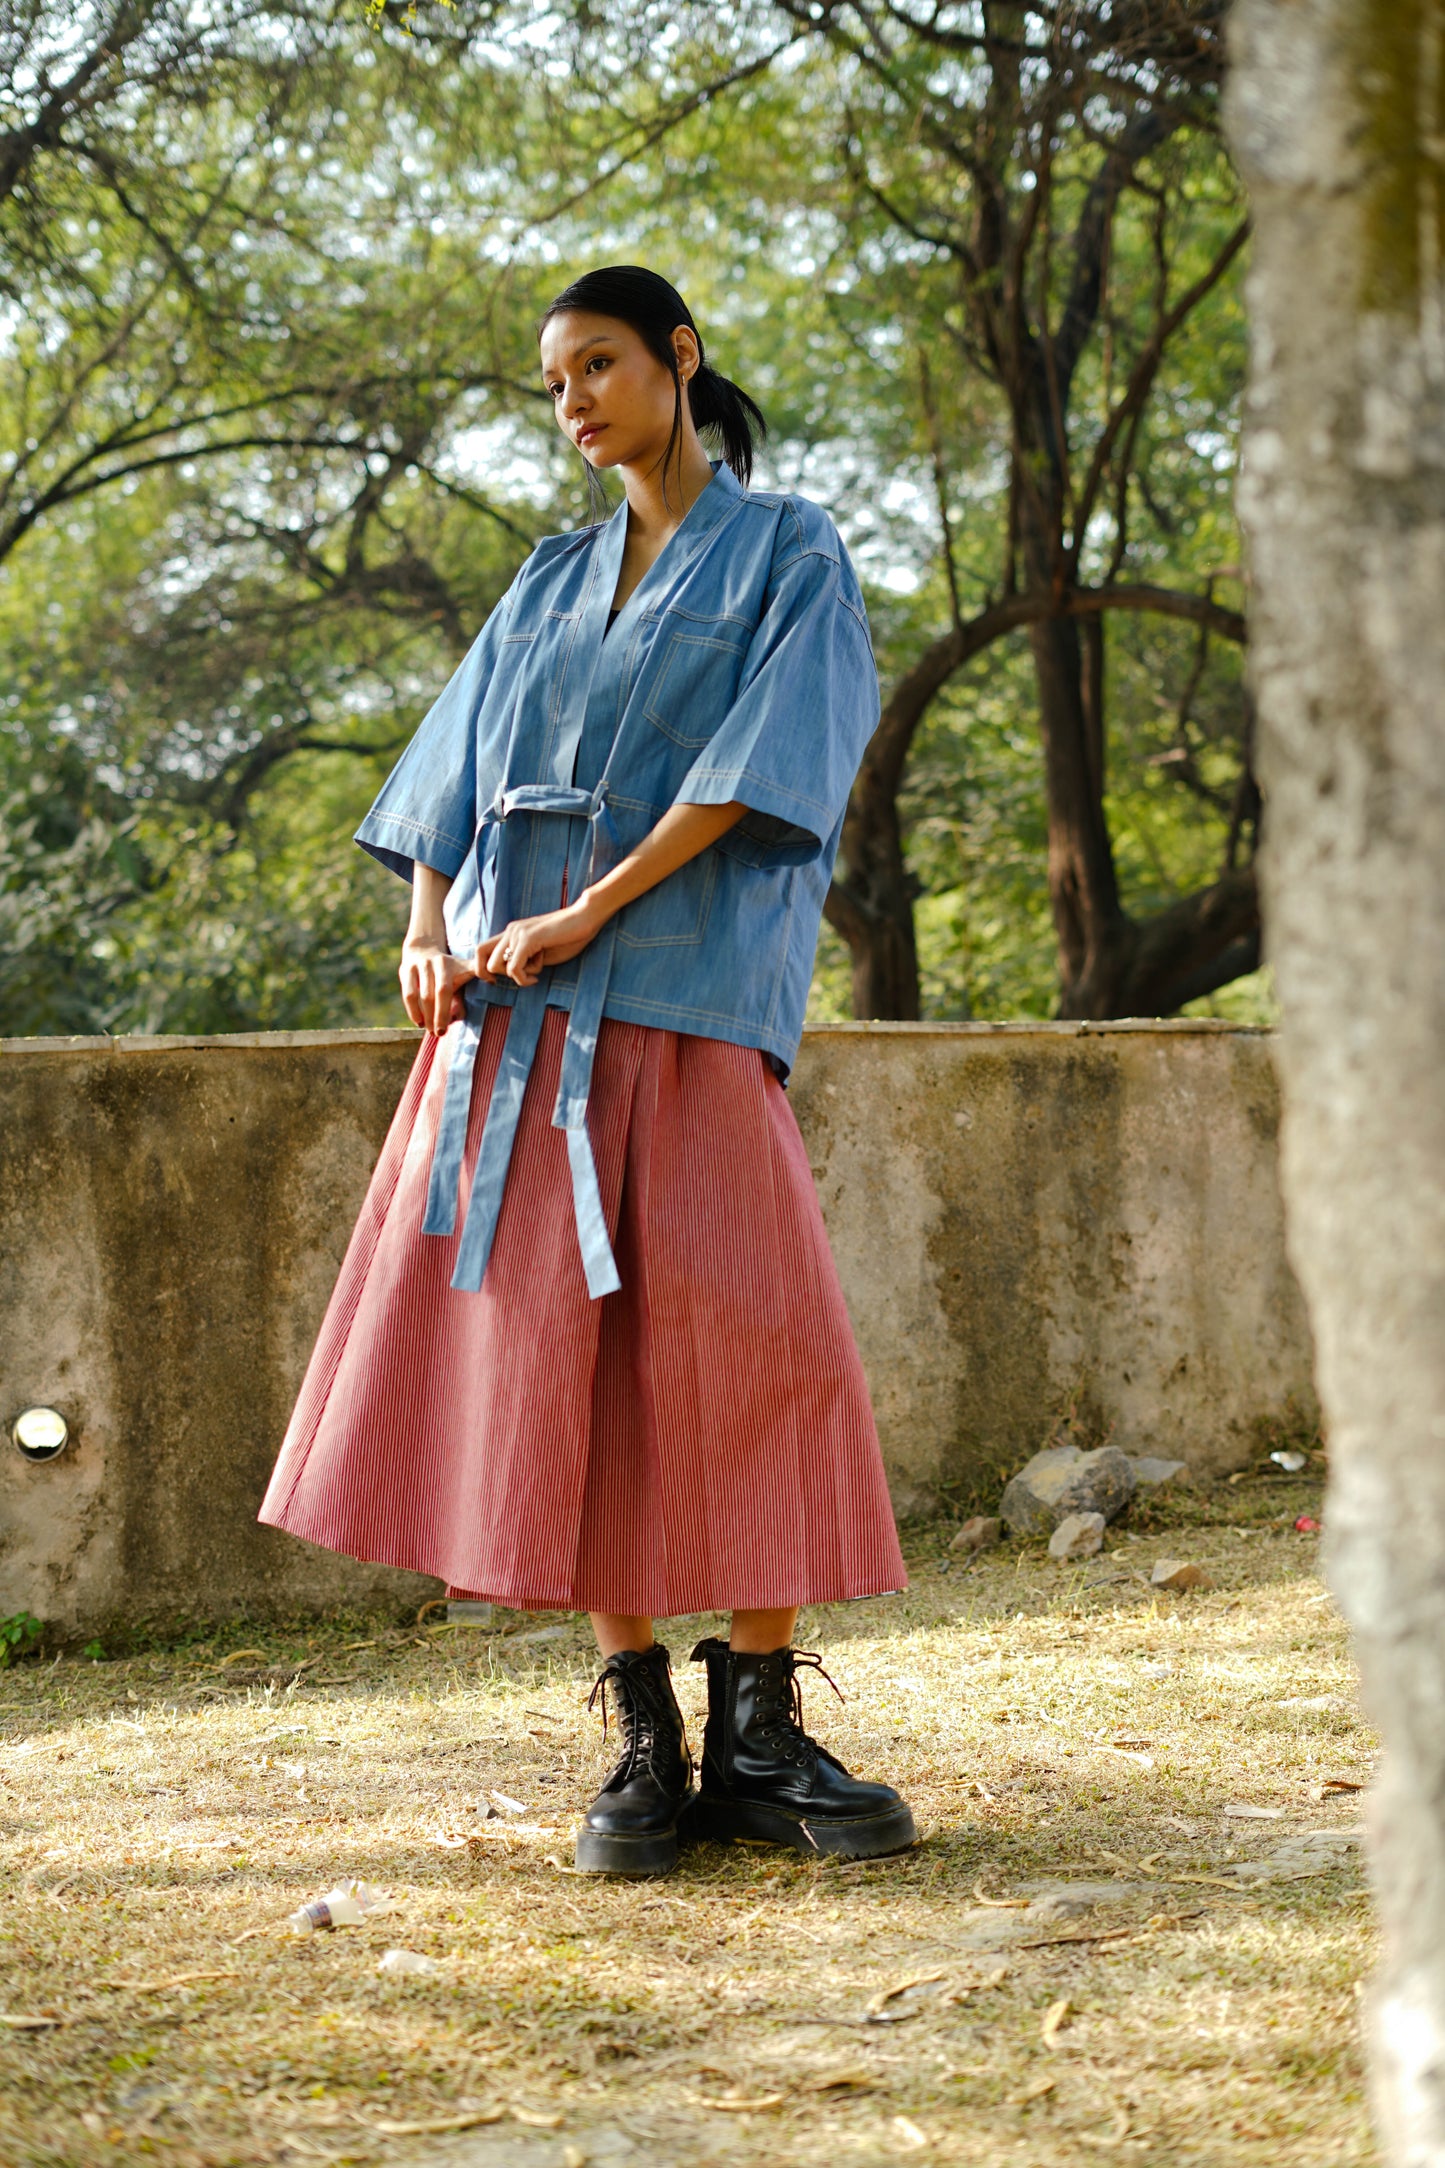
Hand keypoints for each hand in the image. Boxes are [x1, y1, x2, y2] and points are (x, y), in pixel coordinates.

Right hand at [399, 937, 475, 1035]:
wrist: (424, 949)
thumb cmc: (447, 972)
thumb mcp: (458, 978)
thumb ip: (460, 998)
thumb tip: (458, 1017)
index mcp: (450, 964)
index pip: (446, 990)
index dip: (445, 1012)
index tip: (446, 1028)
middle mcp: (434, 963)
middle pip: (433, 994)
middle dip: (437, 1016)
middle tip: (439, 1034)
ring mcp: (419, 965)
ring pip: (419, 996)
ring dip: (424, 1016)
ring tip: (429, 1030)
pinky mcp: (405, 969)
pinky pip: (408, 994)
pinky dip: (412, 1010)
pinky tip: (418, 1021)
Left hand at [479, 898, 601, 986]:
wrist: (585, 918)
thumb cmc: (569, 937)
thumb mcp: (541, 952)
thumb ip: (525, 960)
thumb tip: (512, 975)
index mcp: (511, 932)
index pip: (481, 950)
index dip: (482, 970)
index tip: (497, 982)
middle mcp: (510, 930)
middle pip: (482, 958)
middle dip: (497, 976)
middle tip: (522, 977)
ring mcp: (517, 933)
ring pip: (496, 966)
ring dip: (515, 976)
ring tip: (535, 972)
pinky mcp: (528, 939)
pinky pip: (514, 968)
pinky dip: (524, 979)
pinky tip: (537, 977)